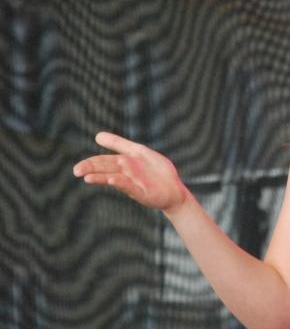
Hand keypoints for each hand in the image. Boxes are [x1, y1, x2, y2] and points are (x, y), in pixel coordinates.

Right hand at [73, 132, 187, 214]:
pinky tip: (112, 180)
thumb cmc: (155, 171)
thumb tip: (97, 135)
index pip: (103, 161)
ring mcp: (134, 183)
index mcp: (123, 164)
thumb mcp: (138, 152)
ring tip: (88, 178)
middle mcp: (126, 174)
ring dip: (102, 178)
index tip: (76, 168)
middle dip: (91, 169)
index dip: (90, 163)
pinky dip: (121, 183)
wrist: (173, 190)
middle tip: (76, 171)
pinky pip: (130, 186)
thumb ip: (119, 144)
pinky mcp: (143, 192)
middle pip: (106, 169)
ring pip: (115, 178)